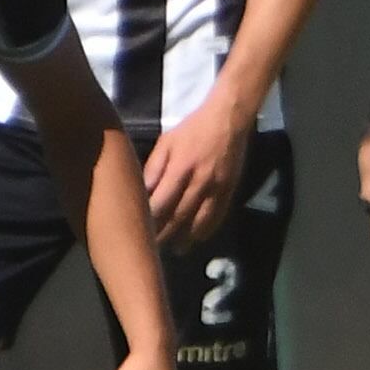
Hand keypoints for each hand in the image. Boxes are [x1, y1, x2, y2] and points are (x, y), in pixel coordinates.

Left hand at [141, 104, 250, 251]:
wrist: (228, 120)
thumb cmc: (192, 129)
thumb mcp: (166, 142)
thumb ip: (154, 167)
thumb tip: (142, 192)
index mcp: (180, 168)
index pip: (162, 202)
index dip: (151, 219)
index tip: (140, 231)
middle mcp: (199, 182)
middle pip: (180, 216)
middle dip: (166, 234)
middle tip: (154, 248)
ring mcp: (217, 188)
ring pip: (200, 221)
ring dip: (187, 238)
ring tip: (176, 249)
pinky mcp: (229, 190)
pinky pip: (218, 215)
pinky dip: (207, 229)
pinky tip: (198, 238)